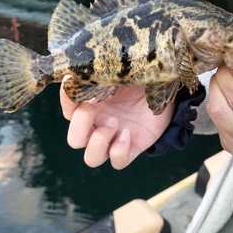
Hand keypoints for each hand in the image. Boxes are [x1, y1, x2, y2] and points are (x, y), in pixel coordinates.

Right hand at [60, 78, 174, 168]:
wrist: (164, 86)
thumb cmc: (138, 77)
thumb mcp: (119, 72)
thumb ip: (100, 75)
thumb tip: (82, 71)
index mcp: (90, 106)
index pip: (68, 110)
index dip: (67, 100)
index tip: (75, 82)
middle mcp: (98, 125)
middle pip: (74, 140)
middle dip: (80, 124)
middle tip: (94, 105)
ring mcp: (114, 139)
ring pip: (91, 158)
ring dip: (98, 141)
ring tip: (115, 123)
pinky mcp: (131, 148)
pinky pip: (117, 162)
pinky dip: (119, 151)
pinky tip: (128, 133)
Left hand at [207, 66, 232, 163]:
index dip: (228, 81)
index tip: (226, 67)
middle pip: (220, 111)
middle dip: (216, 87)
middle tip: (222, 73)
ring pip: (215, 116)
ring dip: (215, 96)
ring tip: (224, 85)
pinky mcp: (228, 148)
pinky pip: (216, 123)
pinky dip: (219, 108)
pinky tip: (228, 103)